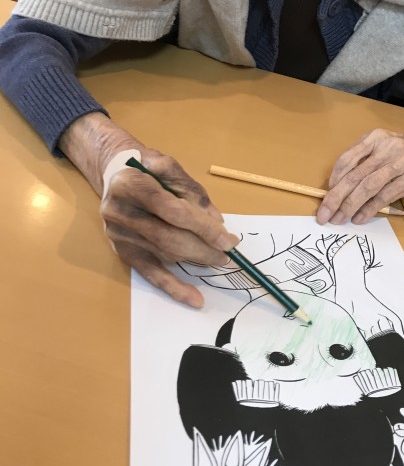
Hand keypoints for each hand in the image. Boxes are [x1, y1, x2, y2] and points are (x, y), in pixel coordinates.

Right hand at [101, 152, 237, 306]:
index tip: (227, 239)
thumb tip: (217, 222)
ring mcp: (118, 235)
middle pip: (167, 236)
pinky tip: (194, 299)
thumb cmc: (146, 167)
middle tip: (227, 254)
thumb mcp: (169, 167)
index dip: (202, 227)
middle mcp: (118, 211)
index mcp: (130, 183)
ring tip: (217, 260)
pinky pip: (150, 274)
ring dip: (194, 260)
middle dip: (202, 248)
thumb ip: (193, 192)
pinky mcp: (122, 251)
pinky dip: (173, 287)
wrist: (115, 175)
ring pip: (163, 253)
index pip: (172, 210)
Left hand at [316, 125, 403, 224]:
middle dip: (336, 197)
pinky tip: (359, 218)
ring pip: (368, 187)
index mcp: (374, 138)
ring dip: (350, 206)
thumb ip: (363, 158)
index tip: (327, 193)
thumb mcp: (381, 144)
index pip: (347, 159)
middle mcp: (385, 149)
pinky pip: (384, 196)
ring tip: (339, 219)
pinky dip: (369, 209)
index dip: (334, 178)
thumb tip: (338, 185)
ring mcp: (399, 164)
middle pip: (354, 176)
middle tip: (324, 215)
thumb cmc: (403, 149)